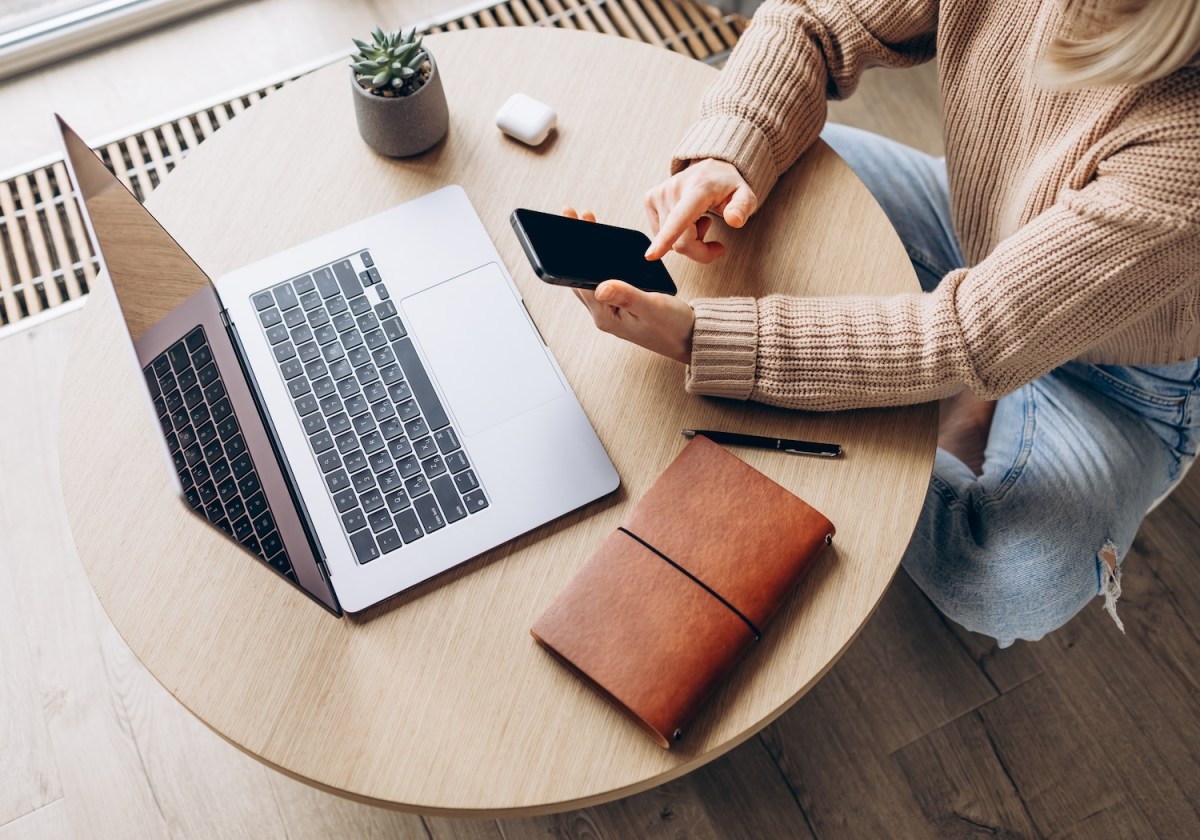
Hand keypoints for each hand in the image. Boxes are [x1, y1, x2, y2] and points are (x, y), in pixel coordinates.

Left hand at [564, 208, 695, 364]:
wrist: (691, 339)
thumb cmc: (675, 327)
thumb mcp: (652, 307)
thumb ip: (627, 296)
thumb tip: (600, 286)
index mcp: (605, 316)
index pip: (580, 280)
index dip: (574, 251)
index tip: (572, 224)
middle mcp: (604, 314)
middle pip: (580, 276)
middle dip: (576, 246)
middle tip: (573, 217)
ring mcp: (611, 310)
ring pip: (591, 277)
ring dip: (587, 253)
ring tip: (587, 225)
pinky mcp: (621, 306)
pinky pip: (605, 280)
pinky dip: (602, 261)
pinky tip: (603, 248)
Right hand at [643, 158, 756, 263]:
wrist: (710, 167)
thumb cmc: (728, 185)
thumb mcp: (745, 195)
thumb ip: (743, 207)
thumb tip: (734, 220)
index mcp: (698, 190)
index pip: (680, 218)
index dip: (666, 238)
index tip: (651, 255)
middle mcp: (674, 189)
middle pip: (679, 242)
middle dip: (698, 250)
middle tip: (716, 245)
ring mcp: (659, 194)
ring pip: (670, 243)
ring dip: (688, 241)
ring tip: (700, 221)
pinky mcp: (649, 199)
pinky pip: (660, 235)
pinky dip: (675, 235)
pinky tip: (687, 220)